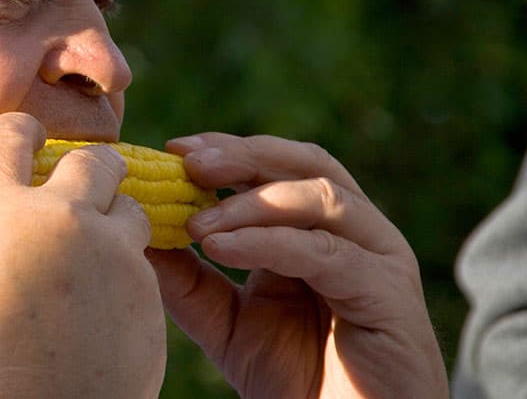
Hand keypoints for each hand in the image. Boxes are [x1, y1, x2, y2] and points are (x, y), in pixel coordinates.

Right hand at [0, 112, 165, 398]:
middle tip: (88, 184)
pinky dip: (127, 278)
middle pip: (95, 159)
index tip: (27, 139)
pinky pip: (143, 265)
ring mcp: (111, 251)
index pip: (9, 134)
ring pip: (131, 209)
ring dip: (117, 223)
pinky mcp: (147, 289)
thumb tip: (9, 216)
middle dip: (95, 167)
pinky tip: (106, 312)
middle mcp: (59, 216)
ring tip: (99, 256)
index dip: (19, 134)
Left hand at [148, 133, 447, 397]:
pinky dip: (269, 241)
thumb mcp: (225, 323)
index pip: (276, 166)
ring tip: (196, 224)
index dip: (226, 149)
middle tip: (186, 163)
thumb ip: (188, 280)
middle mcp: (354, 234)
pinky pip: (326, 251)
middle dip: (241, 156)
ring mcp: (378, 259)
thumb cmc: (295, 380)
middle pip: (303, 164)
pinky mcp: (389, 294)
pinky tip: (222, 248)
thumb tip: (137, 232)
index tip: (173, 150)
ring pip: (319, 197)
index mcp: (318, 230)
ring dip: (251, 202)